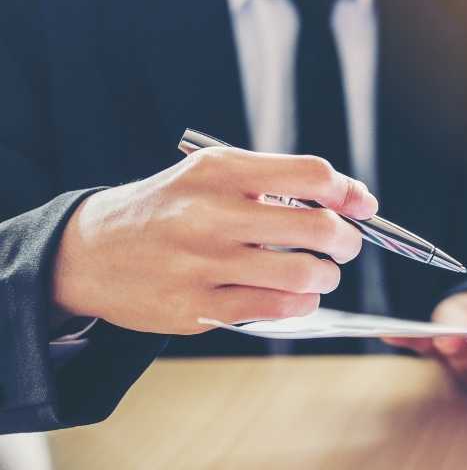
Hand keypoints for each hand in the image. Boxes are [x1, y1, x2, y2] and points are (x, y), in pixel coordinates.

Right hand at [52, 147, 377, 333]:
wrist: (92, 251)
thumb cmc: (171, 208)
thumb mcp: (215, 175)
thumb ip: (281, 181)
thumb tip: (357, 198)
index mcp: (220, 171)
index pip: (311, 174)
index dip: (348, 191)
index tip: (361, 205)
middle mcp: (211, 214)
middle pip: (318, 227)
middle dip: (348, 240)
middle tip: (345, 245)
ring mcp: (202, 264)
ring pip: (303, 274)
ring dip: (327, 276)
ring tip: (320, 272)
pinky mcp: (196, 308)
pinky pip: (276, 308)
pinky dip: (302, 303)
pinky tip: (297, 295)